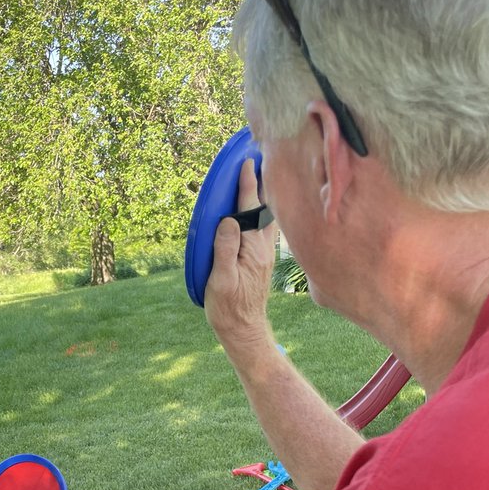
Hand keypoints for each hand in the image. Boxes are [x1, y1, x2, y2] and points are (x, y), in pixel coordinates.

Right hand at [204, 158, 279, 357]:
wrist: (244, 330)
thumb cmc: (229, 309)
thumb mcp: (220, 281)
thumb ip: (225, 250)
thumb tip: (228, 221)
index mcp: (252, 249)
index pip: (250, 211)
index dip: (247, 186)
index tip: (247, 164)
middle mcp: (263, 248)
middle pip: (265, 209)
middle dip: (261, 184)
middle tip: (260, 159)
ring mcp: (266, 254)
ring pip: (268, 218)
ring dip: (264, 197)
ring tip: (261, 178)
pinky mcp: (263, 260)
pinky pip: (265, 228)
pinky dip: (263, 212)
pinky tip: (260, 209)